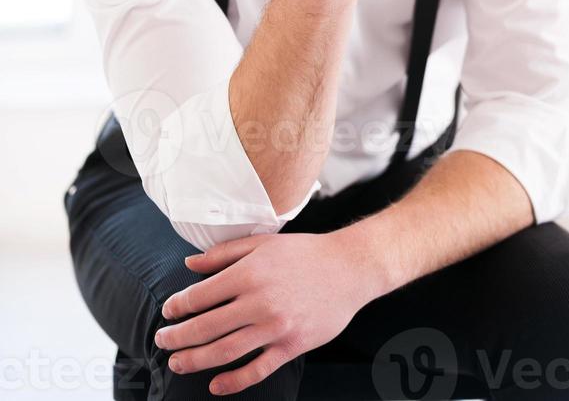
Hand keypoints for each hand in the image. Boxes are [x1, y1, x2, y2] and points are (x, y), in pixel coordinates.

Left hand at [154, 231, 372, 394]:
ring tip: (178, 363)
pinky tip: (216, 385)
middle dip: (178, 337)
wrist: (348, 268)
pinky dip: (234, 381)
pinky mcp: (291, 346)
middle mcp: (259, 302)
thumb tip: (189, 265)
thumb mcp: (262, 243)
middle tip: (162, 341)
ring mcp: (275, 327)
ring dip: (196, 360)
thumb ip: (223, 253)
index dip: (178, 306)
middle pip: (206, 327)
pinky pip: (257, 370)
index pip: (201, 295)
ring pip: (225, 352)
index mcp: (249, 272)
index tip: (168, 312)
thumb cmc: (304, 252)